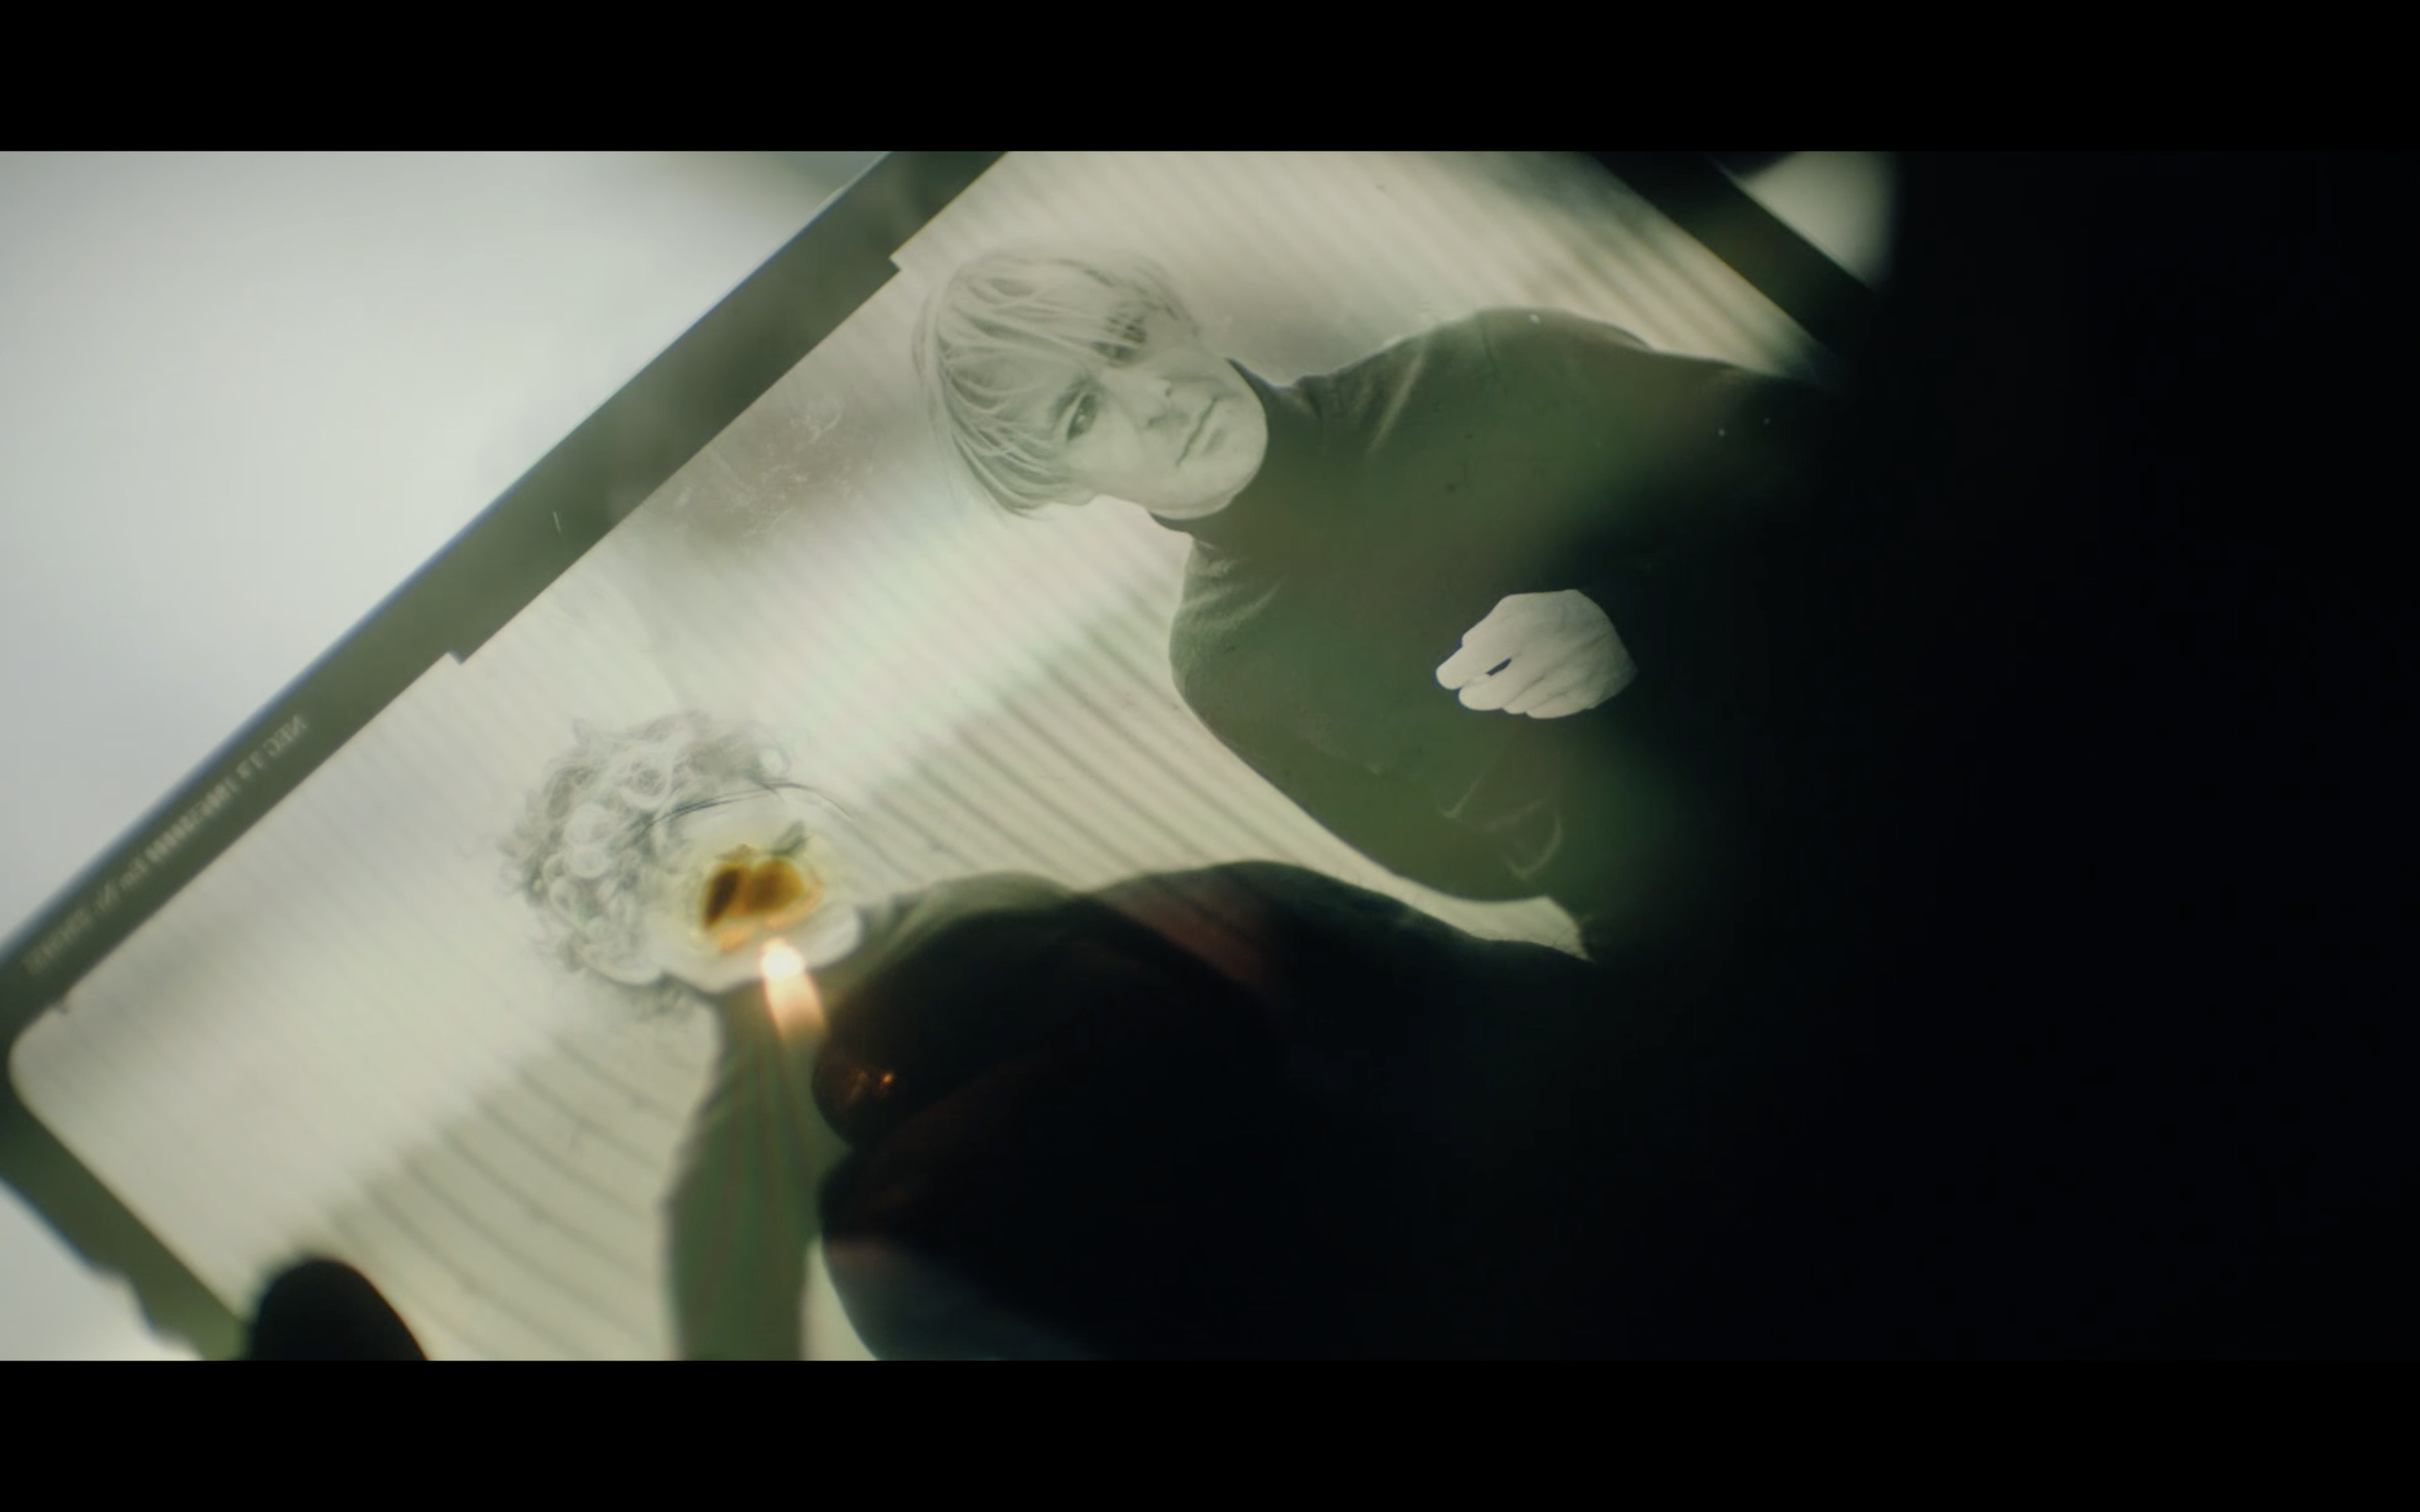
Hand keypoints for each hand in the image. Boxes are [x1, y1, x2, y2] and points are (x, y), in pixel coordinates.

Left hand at [1435, 590, 1635, 718]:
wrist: (1619, 622)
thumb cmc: (1559, 612)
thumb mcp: (1519, 606)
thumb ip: (1487, 628)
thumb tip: (1465, 653)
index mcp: (1519, 630)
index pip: (1470, 662)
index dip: (1452, 674)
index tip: (1450, 678)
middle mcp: (1539, 659)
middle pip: (1490, 696)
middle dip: (1473, 697)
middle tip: (1471, 692)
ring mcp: (1562, 682)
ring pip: (1515, 705)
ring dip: (1506, 696)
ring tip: (1514, 679)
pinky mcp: (1581, 699)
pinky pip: (1541, 711)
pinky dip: (1532, 702)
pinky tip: (1539, 686)